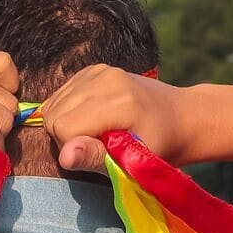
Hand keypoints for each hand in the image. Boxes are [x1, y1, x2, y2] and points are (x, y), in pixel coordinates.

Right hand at [37, 65, 192, 173]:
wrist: (181, 117)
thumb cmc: (161, 147)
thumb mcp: (132, 162)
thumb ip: (95, 158)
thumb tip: (64, 157)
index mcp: (119, 100)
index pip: (63, 127)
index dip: (75, 149)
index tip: (100, 154)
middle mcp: (105, 77)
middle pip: (53, 115)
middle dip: (67, 138)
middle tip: (98, 146)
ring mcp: (97, 70)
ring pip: (52, 106)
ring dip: (66, 126)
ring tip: (97, 133)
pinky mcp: (92, 70)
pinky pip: (59, 96)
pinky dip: (68, 113)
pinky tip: (92, 119)